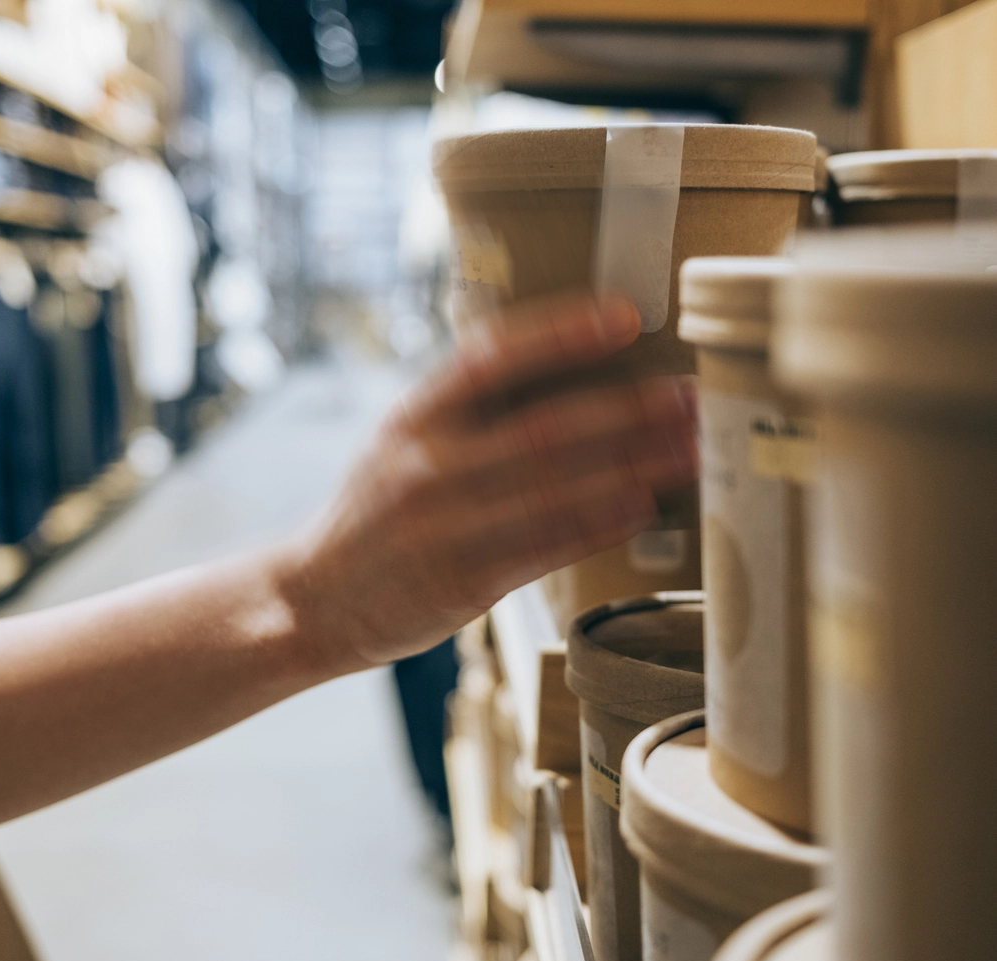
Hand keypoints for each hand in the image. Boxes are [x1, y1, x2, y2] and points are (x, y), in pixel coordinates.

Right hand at [296, 293, 698, 667]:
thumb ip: (462, 413)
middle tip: (692, 397)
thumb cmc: (373, 517)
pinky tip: (642, 507)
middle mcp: (426, 463)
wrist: (313, 598)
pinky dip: (597, 524)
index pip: (492, 358)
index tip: (626, 316)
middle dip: (629, 411)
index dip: (561, 333)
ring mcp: (441, 523)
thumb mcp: (399, 444)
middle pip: (544, 428)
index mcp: (415, 417)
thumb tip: (560, 378)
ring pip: (554, 488)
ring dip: (633, 467)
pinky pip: (543, 547)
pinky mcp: (460, 580)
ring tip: (691, 450)